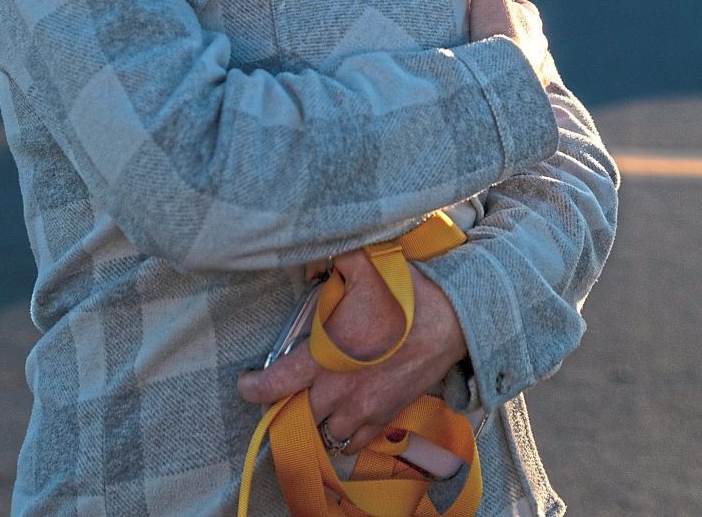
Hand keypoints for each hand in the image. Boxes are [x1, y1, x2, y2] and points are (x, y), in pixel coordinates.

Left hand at [237, 247, 466, 456]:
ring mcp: (366, 408)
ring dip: (315, 420)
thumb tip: (307, 265)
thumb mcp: (365, 262)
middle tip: (280, 392)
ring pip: (325, 432)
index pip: (279, 381)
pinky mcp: (387, 415)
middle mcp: (343, 389)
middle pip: (298, 415)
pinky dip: (344, 436)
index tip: (246, 384)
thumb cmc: (407, 293)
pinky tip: (340, 418)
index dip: (255, 388)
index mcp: (330, 354)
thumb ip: (331, 259)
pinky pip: (356, 442)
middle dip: (285, 406)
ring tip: (310, 403)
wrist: (455, 319)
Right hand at [461, 0, 553, 88]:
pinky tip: (492, 87)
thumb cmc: (498, 35)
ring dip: (507, 61)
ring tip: (485, 65)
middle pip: (522, 35)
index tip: (486, 7)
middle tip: (482, 37)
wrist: (505, 81)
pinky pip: (516, 87)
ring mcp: (534, 72)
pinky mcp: (526, 95)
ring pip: (521, 61)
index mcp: (530, 20)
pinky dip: (506, 84)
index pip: (520, 8)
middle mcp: (538, 45)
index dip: (503, 5)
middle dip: (506, 34)